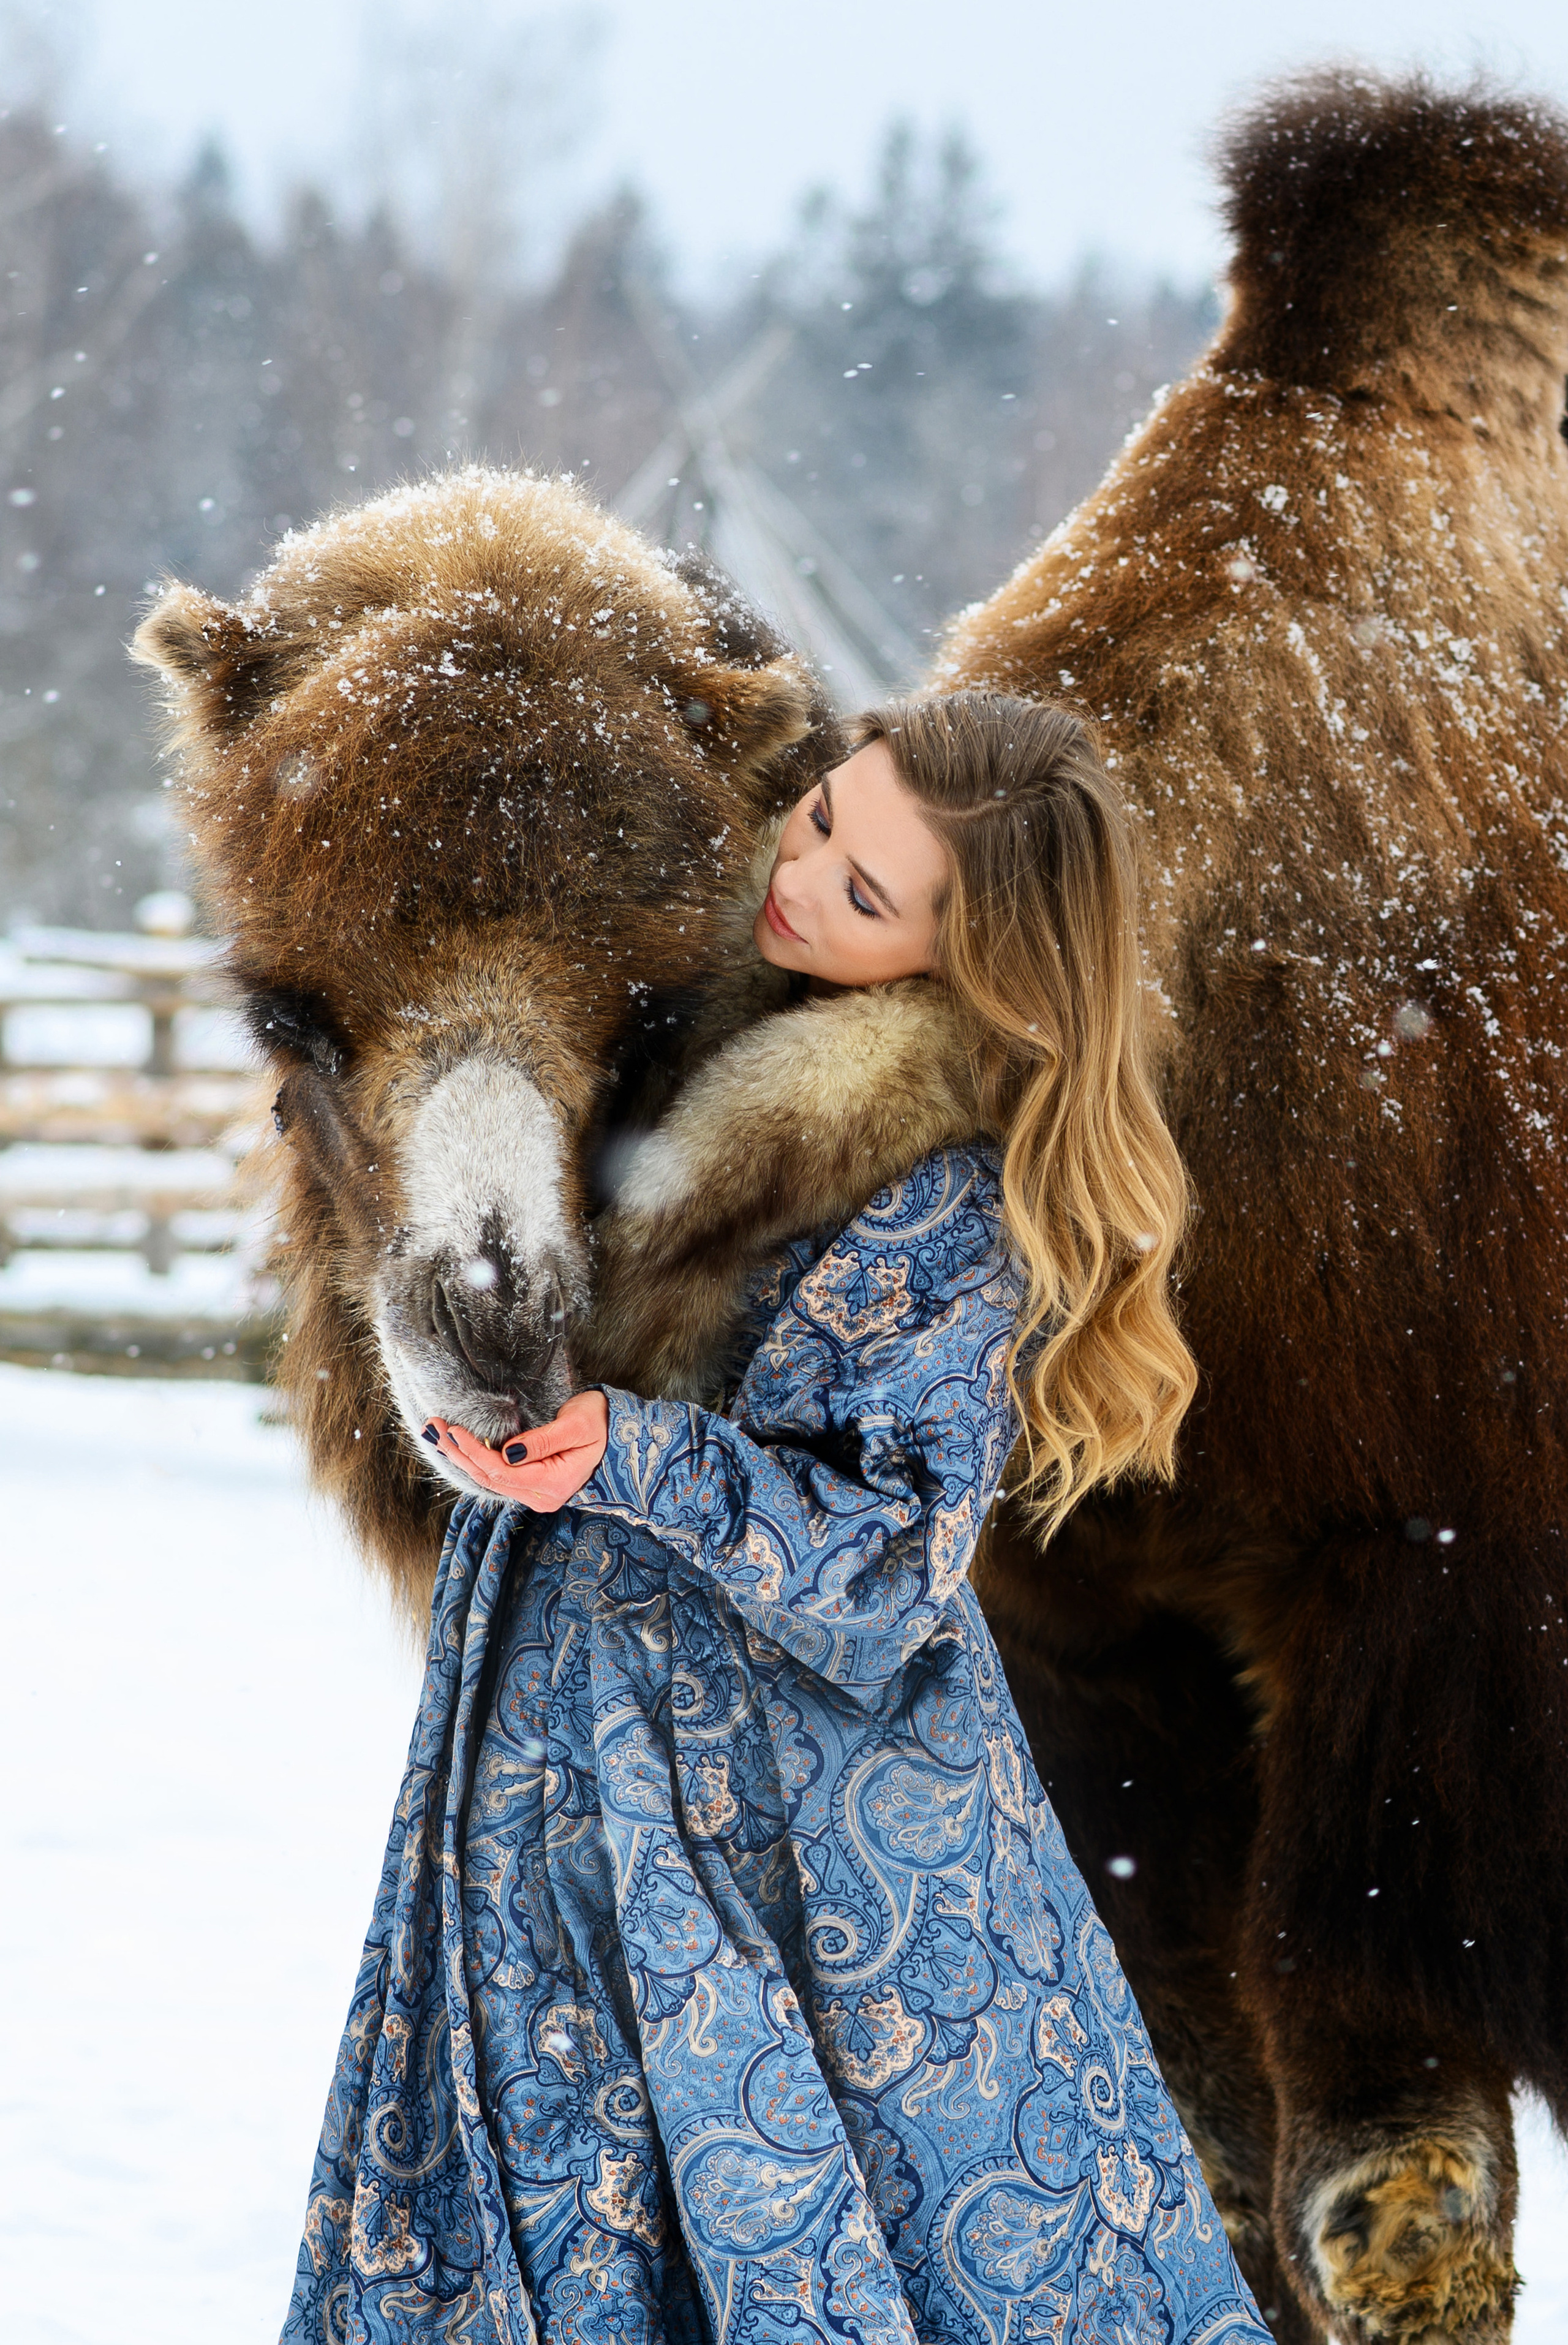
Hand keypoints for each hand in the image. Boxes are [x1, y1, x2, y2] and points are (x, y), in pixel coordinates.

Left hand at [423, 1390, 609, 1508]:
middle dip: (459, 1454)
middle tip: (433, 1428)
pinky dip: (476, 1461)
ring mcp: (535, 1494)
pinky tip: (458, 1448)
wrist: (618, 1435)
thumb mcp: (575, 1426)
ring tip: (437, 1435)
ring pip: (490, 1479)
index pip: (502, 1472)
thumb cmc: (600, 1424)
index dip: (475, 1452)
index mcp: (553, 1484)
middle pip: (490, 1478)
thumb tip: (507, 1451)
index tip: (454, 1430)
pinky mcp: (531, 1485)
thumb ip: (542, 1441)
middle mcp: (541, 1497)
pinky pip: (497, 1477)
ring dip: (463, 1458)